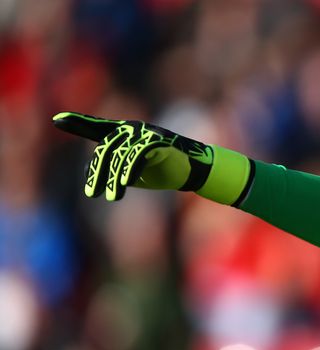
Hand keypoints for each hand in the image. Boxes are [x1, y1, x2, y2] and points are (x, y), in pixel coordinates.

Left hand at [52, 112, 252, 204]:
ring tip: (112, 196)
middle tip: (93, 193)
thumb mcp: (136, 172)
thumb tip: (97, 176)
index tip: (58, 119)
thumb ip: (117, 168)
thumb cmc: (166, 171)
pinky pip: (136, 156)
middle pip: (106, 149)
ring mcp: (146, 135)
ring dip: (114, 178)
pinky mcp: (157, 142)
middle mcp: (134, 131)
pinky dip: (129, 171)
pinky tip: (124, 184)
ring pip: (120, 155)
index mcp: (127, 135)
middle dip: (98, 173)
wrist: (197, 171)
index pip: (99, 128)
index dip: (79, 122)